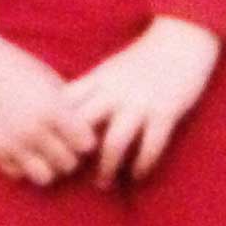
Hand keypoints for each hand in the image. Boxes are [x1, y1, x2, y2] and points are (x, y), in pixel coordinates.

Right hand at [0, 29, 96, 185]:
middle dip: (67, 152)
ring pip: (46, 177)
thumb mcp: (47, 78)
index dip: (83, 137)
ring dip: (46, 164)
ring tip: (40, 147)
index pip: (86, 144)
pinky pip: (19, 173)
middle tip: (58, 138)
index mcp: (51, 109)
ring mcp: (13, 143)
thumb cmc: (14, 65)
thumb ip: (68, 106)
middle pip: (69, 163)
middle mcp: (34, 130)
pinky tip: (20, 145)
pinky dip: (22, 163)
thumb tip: (87, 128)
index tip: (76, 129)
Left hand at [65, 16, 219, 186]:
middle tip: (68, 171)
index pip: (66, 102)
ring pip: (115, 141)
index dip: (53, 125)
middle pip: (83, 123)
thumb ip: (91, 88)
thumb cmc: (141, 58)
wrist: (178, 40)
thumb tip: (64, 112)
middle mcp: (114, 90)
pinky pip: (151, 145)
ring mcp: (140, 102)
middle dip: (73, 150)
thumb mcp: (109, 68)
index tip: (47, 146)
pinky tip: (136, 176)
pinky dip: (143, 164)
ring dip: (106, 167)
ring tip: (101, 184)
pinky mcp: (165, 112)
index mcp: (98, 77)